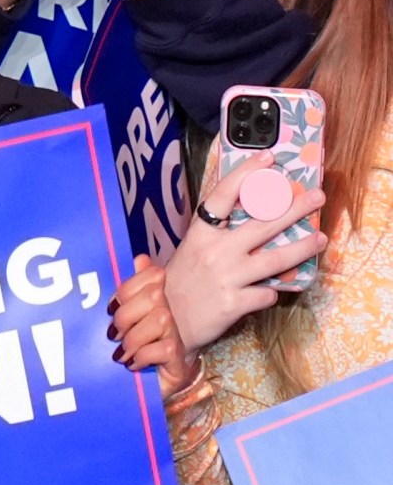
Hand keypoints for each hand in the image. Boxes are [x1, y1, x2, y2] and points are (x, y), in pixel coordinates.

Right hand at [109, 152, 325, 391]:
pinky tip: (272, 292)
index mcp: (200, 235)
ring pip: (275, 258)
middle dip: (294, 208)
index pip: (224, 197)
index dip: (246, 175)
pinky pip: (266, 294)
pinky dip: (272, 293)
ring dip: (303, 247)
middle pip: (262, 224)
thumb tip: (244, 218)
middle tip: (317, 196)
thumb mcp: (189, 253)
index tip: (267, 159)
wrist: (164, 325)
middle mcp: (214, 252)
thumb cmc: (177, 285)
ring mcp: (226, 277)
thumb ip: (214, 237)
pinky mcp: (235, 303)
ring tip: (320, 239)